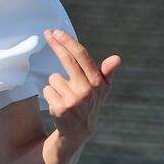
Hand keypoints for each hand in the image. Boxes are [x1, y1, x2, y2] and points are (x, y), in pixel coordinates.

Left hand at [42, 29, 120, 146]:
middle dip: (56, 44)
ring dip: (55, 84)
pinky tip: (58, 103)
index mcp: (97, 82)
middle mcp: (87, 90)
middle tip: (47, 33)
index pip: (82, 56)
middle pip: (67, 60)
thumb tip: (116, 58)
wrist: (79, 131)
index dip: (68, 41)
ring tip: (64, 95)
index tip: (56, 32)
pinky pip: (47, 89)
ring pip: (53, 77)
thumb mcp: (102, 89)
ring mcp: (73, 100)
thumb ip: (107, 72)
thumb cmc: (89, 102)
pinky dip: (50, 94)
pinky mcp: (60, 108)